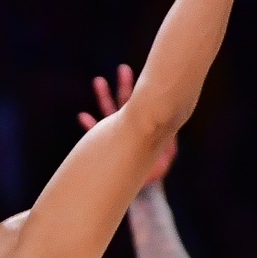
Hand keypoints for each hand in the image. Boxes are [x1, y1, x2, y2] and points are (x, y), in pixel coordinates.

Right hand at [79, 64, 177, 186]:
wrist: (140, 189)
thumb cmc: (154, 174)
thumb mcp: (165, 158)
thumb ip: (169, 144)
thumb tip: (172, 130)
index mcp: (143, 126)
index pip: (143, 105)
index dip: (143, 91)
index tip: (145, 76)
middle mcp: (129, 126)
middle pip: (127, 102)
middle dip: (125, 86)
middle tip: (124, 68)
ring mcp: (116, 134)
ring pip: (109, 112)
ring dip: (104, 97)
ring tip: (99, 80)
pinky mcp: (107, 144)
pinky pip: (96, 133)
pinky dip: (90, 124)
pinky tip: (83, 115)